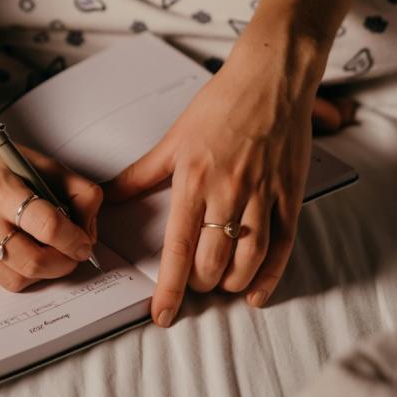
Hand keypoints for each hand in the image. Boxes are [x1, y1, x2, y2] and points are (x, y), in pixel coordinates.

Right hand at [0, 56, 99, 292]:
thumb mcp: (39, 162)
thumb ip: (76, 190)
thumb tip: (89, 231)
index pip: (47, 225)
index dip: (75, 240)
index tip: (84, 243)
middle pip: (34, 262)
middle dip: (63, 264)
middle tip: (73, 255)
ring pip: (16, 280)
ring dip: (43, 273)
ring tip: (50, 255)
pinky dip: (17, 270)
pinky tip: (19, 249)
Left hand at [106, 44, 315, 324]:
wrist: (269, 81)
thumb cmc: (218, 107)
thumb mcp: (172, 140)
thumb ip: (140, 176)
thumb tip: (107, 197)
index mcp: (193, 182)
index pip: (178, 248)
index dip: (170, 288)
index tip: (161, 315)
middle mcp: (228, 194)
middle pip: (214, 262)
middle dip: (201, 285)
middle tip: (194, 286)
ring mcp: (262, 196)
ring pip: (248, 260)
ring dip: (232, 283)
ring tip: (220, 286)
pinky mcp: (289, 196)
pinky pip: (282, 247)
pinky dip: (269, 276)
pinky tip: (255, 293)